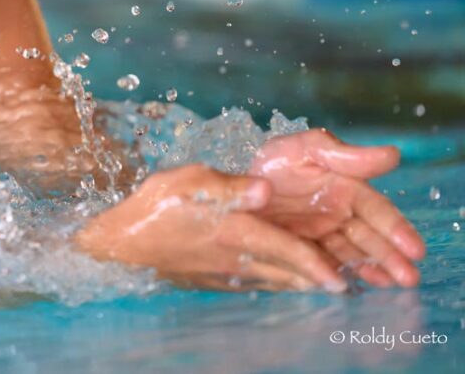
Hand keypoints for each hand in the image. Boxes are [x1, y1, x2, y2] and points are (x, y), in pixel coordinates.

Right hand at [73, 163, 348, 292]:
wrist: (120, 244)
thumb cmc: (154, 206)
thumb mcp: (189, 182)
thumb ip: (229, 186)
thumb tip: (266, 189)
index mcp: (235, 230)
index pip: (286, 250)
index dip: (317, 264)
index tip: (343, 279)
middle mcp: (236, 256)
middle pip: (288, 272)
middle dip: (318, 280)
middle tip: (348, 286)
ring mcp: (224, 271)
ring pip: (274, 281)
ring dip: (301, 284)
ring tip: (324, 286)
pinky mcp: (212, 278)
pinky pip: (255, 283)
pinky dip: (277, 284)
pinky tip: (281, 282)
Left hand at [249, 128, 425, 287]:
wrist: (236, 188)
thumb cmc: (275, 162)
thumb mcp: (304, 149)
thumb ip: (343, 154)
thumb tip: (392, 155)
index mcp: (346, 189)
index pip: (376, 210)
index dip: (395, 229)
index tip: (413, 249)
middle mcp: (338, 216)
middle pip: (368, 238)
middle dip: (390, 258)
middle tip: (408, 278)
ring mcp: (321, 237)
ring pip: (350, 255)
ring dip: (371, 270)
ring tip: (388, 286)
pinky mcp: (302, 253)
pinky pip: (323, 267)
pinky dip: (338, 277)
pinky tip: (350, 288)